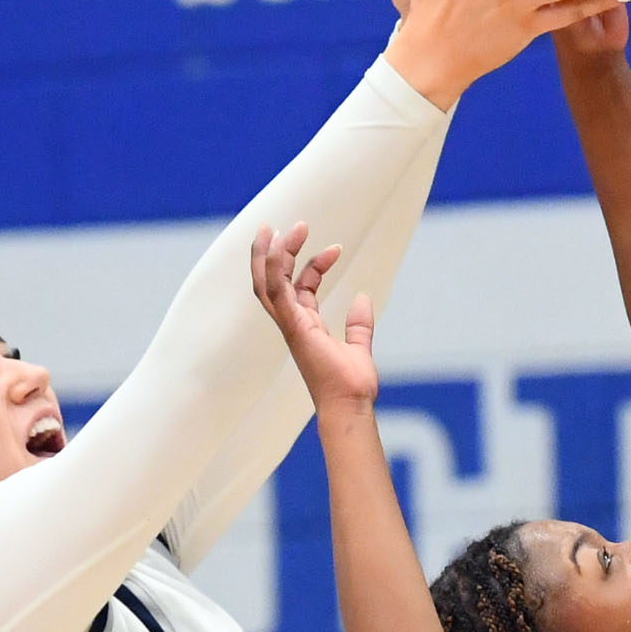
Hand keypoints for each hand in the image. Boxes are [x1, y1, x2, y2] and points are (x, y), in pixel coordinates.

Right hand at [250, 225, 374, 415]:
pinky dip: (274, 267)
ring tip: (280, 228)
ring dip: (270, 254)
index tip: (337, 248)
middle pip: (274, 281)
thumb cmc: (351, 386)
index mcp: (305, 327)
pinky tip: (280, 245)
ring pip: (267, 283)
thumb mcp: (358, 347)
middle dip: (277, 252)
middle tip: (289, 226)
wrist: (350, 405)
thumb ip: (359, 324)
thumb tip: (363, 297)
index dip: (315, 263)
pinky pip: (276, 291)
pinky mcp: (293, 326)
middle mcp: (293, 324)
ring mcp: (290, 325)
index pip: (302, 286)